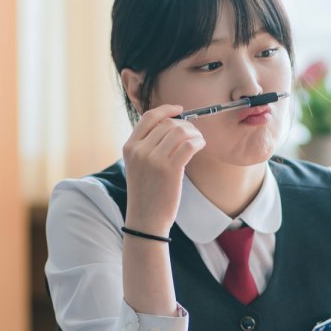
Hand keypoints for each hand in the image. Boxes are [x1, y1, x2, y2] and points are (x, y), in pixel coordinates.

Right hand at [121, 104, 205, 235]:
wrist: (145, 220)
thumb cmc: (146, 194)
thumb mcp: (137, 166)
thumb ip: (147, 146)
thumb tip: (171, 126)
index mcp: (129, 147)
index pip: (149, 117)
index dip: (167, 109)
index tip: (180, 110)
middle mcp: (139, 150)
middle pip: (168, 123)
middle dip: (185, 125)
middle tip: (193, 134)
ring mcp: (153, 159)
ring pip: (180, 132)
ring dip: (194, 133)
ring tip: (198, 141)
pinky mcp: (169, 169)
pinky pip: (189, 144)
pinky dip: (198, 142)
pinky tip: (200, 146)